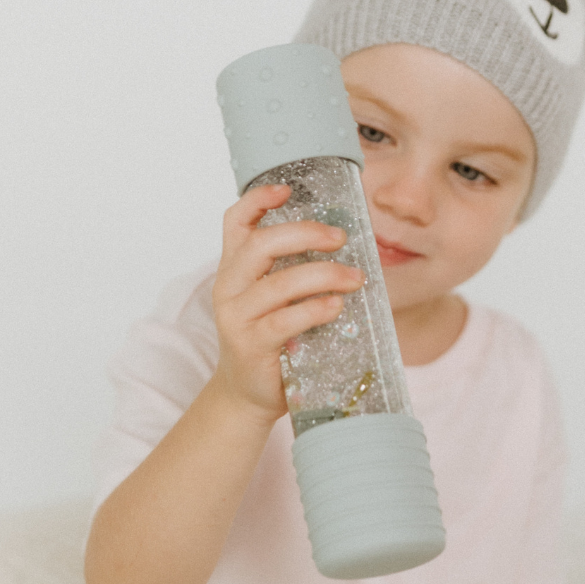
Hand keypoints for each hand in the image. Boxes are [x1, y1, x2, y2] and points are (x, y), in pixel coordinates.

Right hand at [211, 183, 364, 422]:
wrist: (248, 393)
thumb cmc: (271, 340)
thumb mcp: (274, 299)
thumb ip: (291, 270)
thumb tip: (342, 242)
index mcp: (234, 268)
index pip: (235, 222)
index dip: (258, 200)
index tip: (287, 189)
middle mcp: (228, 287)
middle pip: (261, 245)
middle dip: (306, 234)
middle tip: (341, 238)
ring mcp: (236, 317)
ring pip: (278, 284)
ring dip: (324, 275)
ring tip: (355, 278)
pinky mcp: (251, 345)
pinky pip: (285, 321)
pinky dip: (315, 309)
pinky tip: (336, 306)